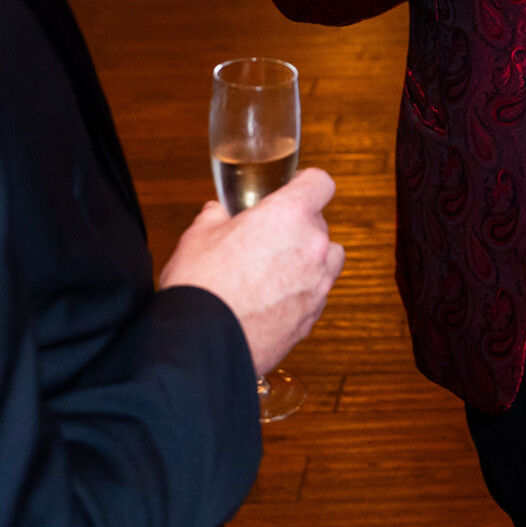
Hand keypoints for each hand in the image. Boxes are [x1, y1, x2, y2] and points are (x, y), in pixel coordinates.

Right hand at [159, 168, 345, 376]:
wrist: (204, 344)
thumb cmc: (202, 286)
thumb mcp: (198, 236)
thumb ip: (214, 217)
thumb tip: (216, 213)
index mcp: (289, 215)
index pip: (320, 183)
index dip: (306, 183)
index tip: (294, 187)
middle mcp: (313, 248)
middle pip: (321, 224)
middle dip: (298, 227)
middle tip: (268, 236)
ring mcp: (317, 285)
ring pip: (327, 261)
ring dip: (309, 259)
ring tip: (275, 268)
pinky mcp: (311, 318)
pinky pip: (315, 295)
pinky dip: (300, 292)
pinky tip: (270, 298)